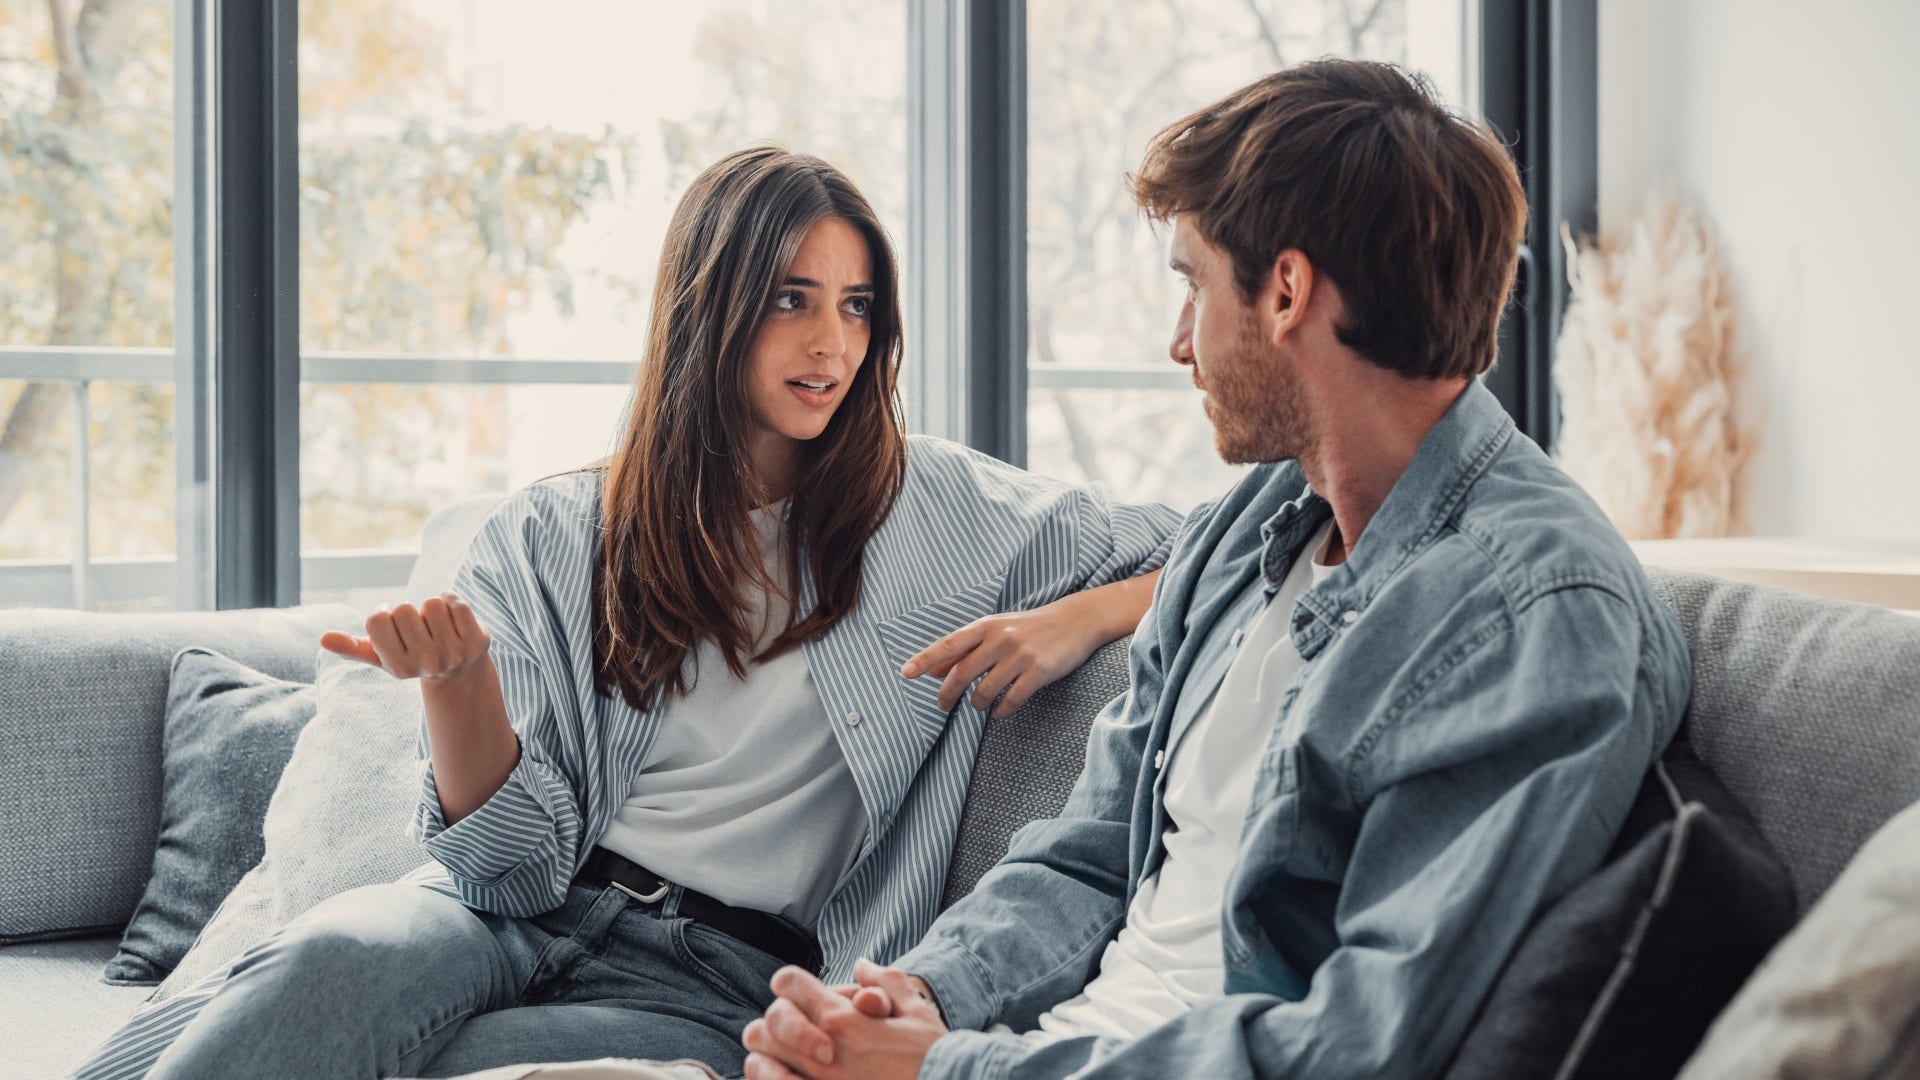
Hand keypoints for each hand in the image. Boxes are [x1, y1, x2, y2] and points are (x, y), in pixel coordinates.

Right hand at [320, 592, 490, 684]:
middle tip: (421, 630)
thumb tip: (323, 639)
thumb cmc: (413, 656)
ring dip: (433, 608)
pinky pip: (456, 602)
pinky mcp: (477, 642)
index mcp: (398, 668)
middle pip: (404, 608)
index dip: (384, 613)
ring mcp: (454, 654)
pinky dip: (453, 603)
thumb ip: (353, 647)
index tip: (394, 626)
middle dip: (410, 612)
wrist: (460, 669)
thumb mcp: (382, 655)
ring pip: (431, 602)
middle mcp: (426, 665)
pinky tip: (455, 622)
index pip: (377, 618)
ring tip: (438, 627)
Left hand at [742, 959, 946, 1079]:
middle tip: (786, 1029)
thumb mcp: (916, 1010)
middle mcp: (823, 1049)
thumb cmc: (932, 1055)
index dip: (789, 982)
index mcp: (843, 1018)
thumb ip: (885, 982)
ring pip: (761, 1058)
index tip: (795, 991)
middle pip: (767, 1022)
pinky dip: (770, 1079)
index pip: (789, 983)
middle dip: (775, 1021)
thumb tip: (863, 966)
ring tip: (778, 1059)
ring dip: (766, 1054)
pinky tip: (782, 1077)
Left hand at [901, 597, 1105, 718]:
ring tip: (980, 705)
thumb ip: (963, 650)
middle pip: (962, 674)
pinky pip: (1011, 701)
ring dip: (977, 705)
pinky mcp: (1039, 672)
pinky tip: (1000, 711)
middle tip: (942, 707)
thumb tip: (931, 671)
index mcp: (985, 626)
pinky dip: (1001, 712)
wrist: (1074, 621)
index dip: (925, 659)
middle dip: (947, 695)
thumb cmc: (1027, 628)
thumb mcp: (994, 631)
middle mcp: (1000, 639)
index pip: (948, 644)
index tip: (906, 673)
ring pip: (985, 691)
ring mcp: (1021, 656)